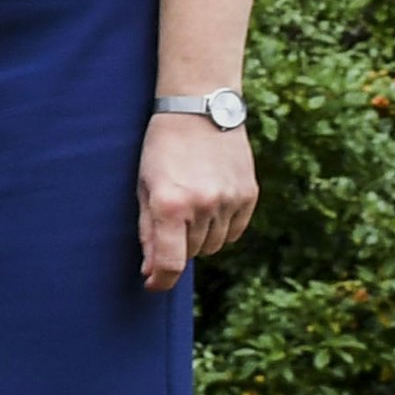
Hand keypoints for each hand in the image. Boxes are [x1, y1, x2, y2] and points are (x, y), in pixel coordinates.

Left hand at [139, 113, 257, 288]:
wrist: (200, 110)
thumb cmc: (162, 149)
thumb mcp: (144, 187)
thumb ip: (148, 232)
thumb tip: (152, 272)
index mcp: (170, 204)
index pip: (169, 263)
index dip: (160, 281)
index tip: (153, 285)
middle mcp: (203, 206)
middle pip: (190, 253)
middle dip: (176, 246)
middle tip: (170, 217)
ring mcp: (229, 201)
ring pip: (213, 245)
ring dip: (199, 236)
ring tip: (190, 204)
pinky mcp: (249, 195)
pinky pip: (234, 232)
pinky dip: (221, 228)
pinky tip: (211, 203)